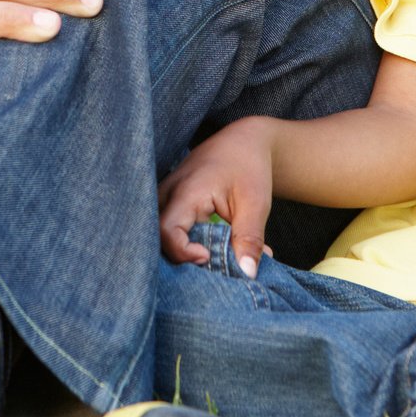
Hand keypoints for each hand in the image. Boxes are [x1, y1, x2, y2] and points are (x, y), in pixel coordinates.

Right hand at [158, 121, 275, 276]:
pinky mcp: (170, 202)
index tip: (208, 256)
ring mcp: (165, 197)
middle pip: (159, 239)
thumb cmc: (249, 167)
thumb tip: (247, 275)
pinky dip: (189, 242)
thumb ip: (249, 239)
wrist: (243, 141)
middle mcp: (168, 194)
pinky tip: (212, 245)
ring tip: (216, 253)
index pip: (166, 232)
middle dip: (186, 259)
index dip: (183, 253)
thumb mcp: (256, 204)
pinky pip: (169, 228)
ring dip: (187, 251)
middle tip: (216, 263)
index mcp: (186, 192)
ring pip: (162, 236)